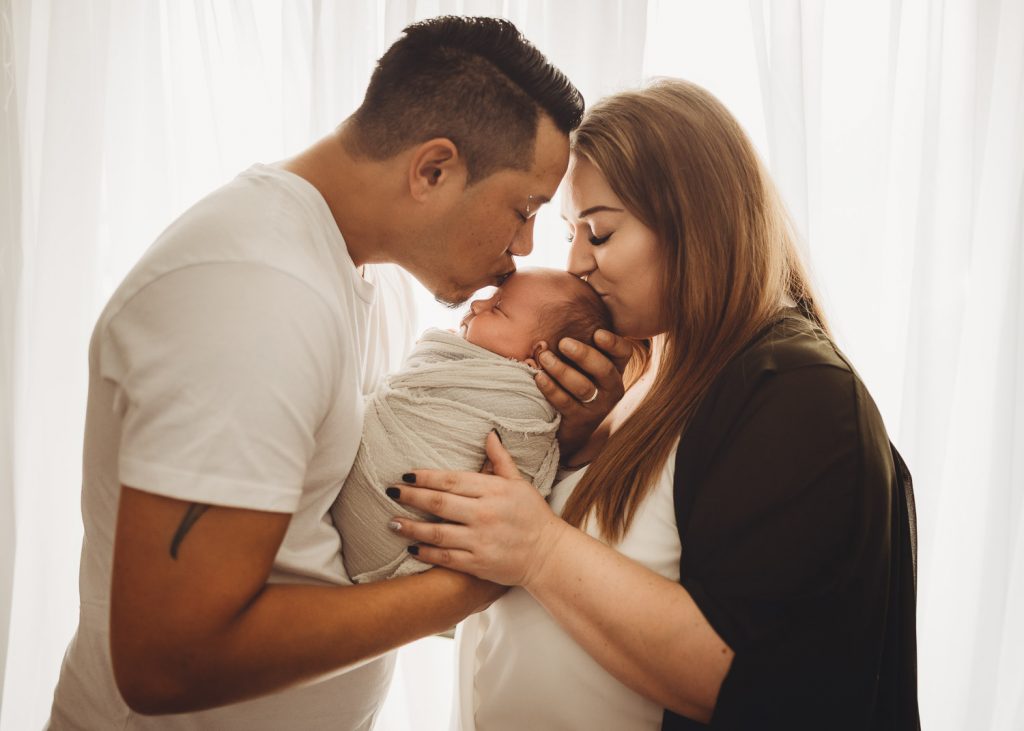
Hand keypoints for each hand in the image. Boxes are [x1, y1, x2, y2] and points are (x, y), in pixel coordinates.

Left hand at [388, 431, 568, 587]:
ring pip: (437, 532)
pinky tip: (410, 548)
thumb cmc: (533, 516)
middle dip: (411, 496)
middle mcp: (484, 514)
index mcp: (493, 490)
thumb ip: (500, 460)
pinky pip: (446, 557)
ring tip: (391, 522)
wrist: (548, 554)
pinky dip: (426, 553)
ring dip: (411, 527)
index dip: (426, 476)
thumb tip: (489, 434)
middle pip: (439, 503)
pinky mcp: (478, 563)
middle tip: (390, 491)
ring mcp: (480, 540)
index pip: (452, 480)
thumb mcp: (520, 483)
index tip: (406, 474)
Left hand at [534, 329, 632, 458]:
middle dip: (583, 354)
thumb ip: (582, 344)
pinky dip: (550, 388)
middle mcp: (612, 388)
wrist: (572, 426)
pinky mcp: (580, 419)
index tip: (597, 333)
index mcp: (616, 369)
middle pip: (603, 369)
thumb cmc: (577, 382)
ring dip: (561, 370)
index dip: (613, 343)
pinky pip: (565, 402)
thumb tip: (562, 311)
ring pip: (582, 386)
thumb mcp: (586, 365)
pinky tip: (538, 376)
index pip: (623, 352)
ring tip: (544, 357)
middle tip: (563, 342)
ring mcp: (598, 406)